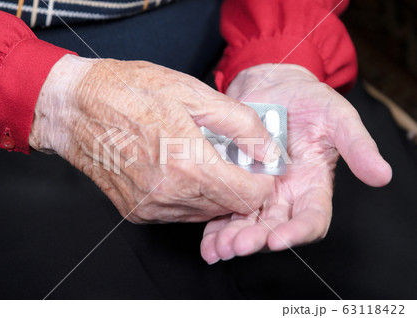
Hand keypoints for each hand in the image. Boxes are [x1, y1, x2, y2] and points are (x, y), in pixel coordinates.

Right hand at [29, 55, 276, 222]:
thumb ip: (240, 124)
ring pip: (206, 213)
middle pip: (229, 207)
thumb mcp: (193, 94)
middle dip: (238, 184)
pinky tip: (179, 170)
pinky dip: (190, 197)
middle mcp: (170, 195)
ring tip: (201, 158)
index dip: (262, 182)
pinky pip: (180, 214)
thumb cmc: (130, 93)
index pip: (248, 197)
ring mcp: (151, 208)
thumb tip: (267, 150)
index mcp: (188, 165)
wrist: (77, 108)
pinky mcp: (138, 213)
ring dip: (214, 191)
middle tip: (228, 154)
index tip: (258, 165)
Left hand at [201, 63, 391, 262]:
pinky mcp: (235, 179)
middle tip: (237, 246)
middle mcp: (285, 194)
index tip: (278, 239)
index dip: (297, 232)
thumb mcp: (339, 118)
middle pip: (273, 227)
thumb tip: (382, 176)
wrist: (274, 85)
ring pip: (246, 222)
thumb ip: (358, 146)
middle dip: (256, 240)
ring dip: (231, 238)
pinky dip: (215, 224)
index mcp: (312, 185)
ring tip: (217, 248)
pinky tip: (206, 239)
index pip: (310, 219)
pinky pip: (225, 206)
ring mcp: (258, 188)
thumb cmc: (310, 101)